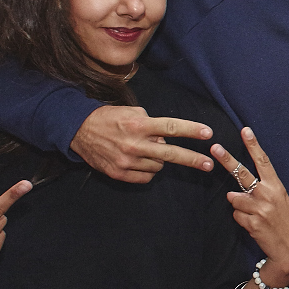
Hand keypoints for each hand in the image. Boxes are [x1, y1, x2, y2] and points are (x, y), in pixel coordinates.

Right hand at [71, 105, 214, 183]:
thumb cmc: (109, 118)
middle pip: (171, 153)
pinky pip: (146, 177)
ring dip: (159, 159)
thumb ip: (152, 123)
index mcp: (139, 125)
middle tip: (209, 165)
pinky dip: (148, 170)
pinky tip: (140, 161)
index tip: (208, 133)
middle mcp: (135, 144)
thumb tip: (167, 137)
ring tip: (147, 150)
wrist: (79, 131)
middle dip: (193, 160)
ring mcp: (127, 161)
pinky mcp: (120, 174)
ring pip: (159, 166)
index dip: (191, 131)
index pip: (171, 128)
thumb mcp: (131, 112)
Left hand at [210, 128, 288, 274]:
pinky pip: (236, 215)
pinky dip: (242, 220)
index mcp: (276, 186)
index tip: (245, 130)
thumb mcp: (279, 202)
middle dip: (227, 159)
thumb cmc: (284, 222)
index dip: (253, 145)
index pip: (263, 161)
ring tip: (255, 216)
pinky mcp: (252, 222)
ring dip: (240, 208)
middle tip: (214, 147)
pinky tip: (254, 226)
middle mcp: (268, 194)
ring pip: (234, 199)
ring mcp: (259, 208)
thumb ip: (259, 192)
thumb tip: (233, 193)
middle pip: (242, 173)